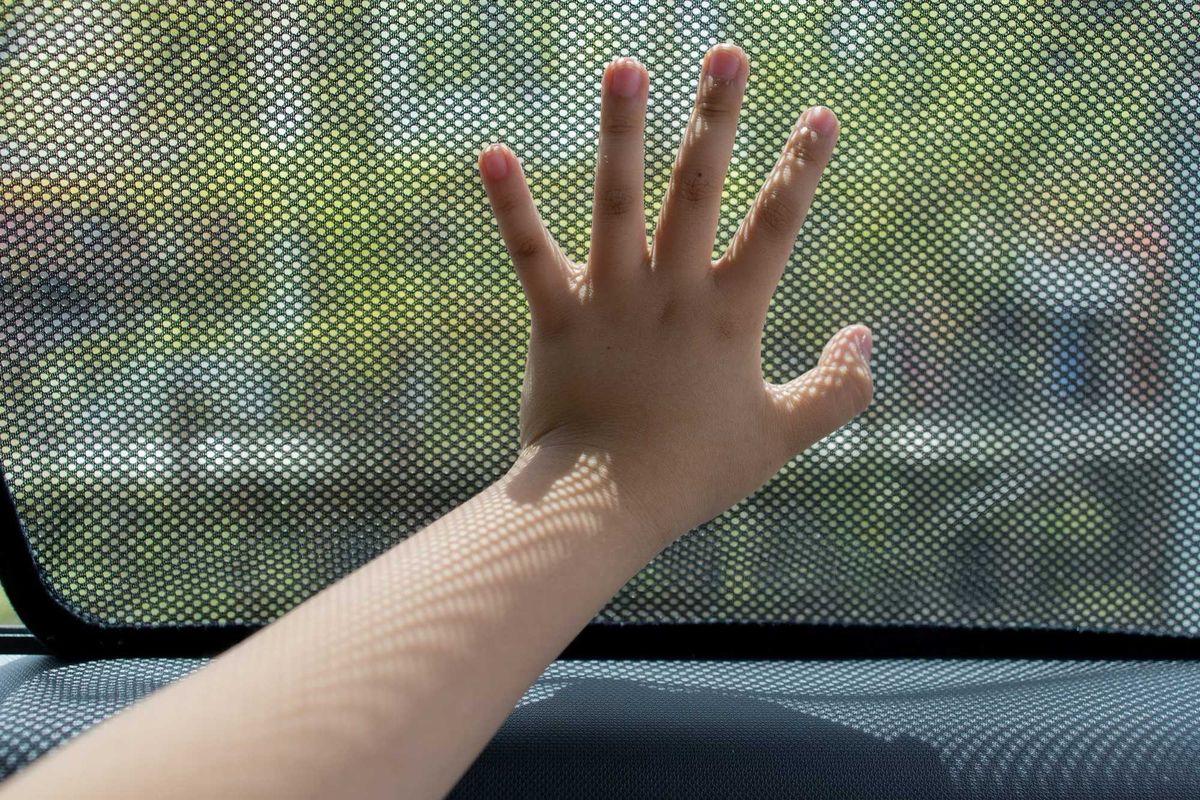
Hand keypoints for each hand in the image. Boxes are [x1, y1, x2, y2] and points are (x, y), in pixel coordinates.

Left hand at [478, 44, 872, 542]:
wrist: (607, 506)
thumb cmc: (696, 473)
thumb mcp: (783, 437)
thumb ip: (838, 389)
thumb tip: (866, 337)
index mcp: (729, 315)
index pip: (776, 224)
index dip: (802, 167)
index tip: (821, 114)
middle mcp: (672, 292)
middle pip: (698, 189)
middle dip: (716, 117)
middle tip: (726, 52)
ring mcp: (612, 300)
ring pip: (618, 201)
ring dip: (622, 131)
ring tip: (626, 65)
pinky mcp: (558, 316)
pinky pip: (532, 252)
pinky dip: (512, 204)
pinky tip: (493, 151)